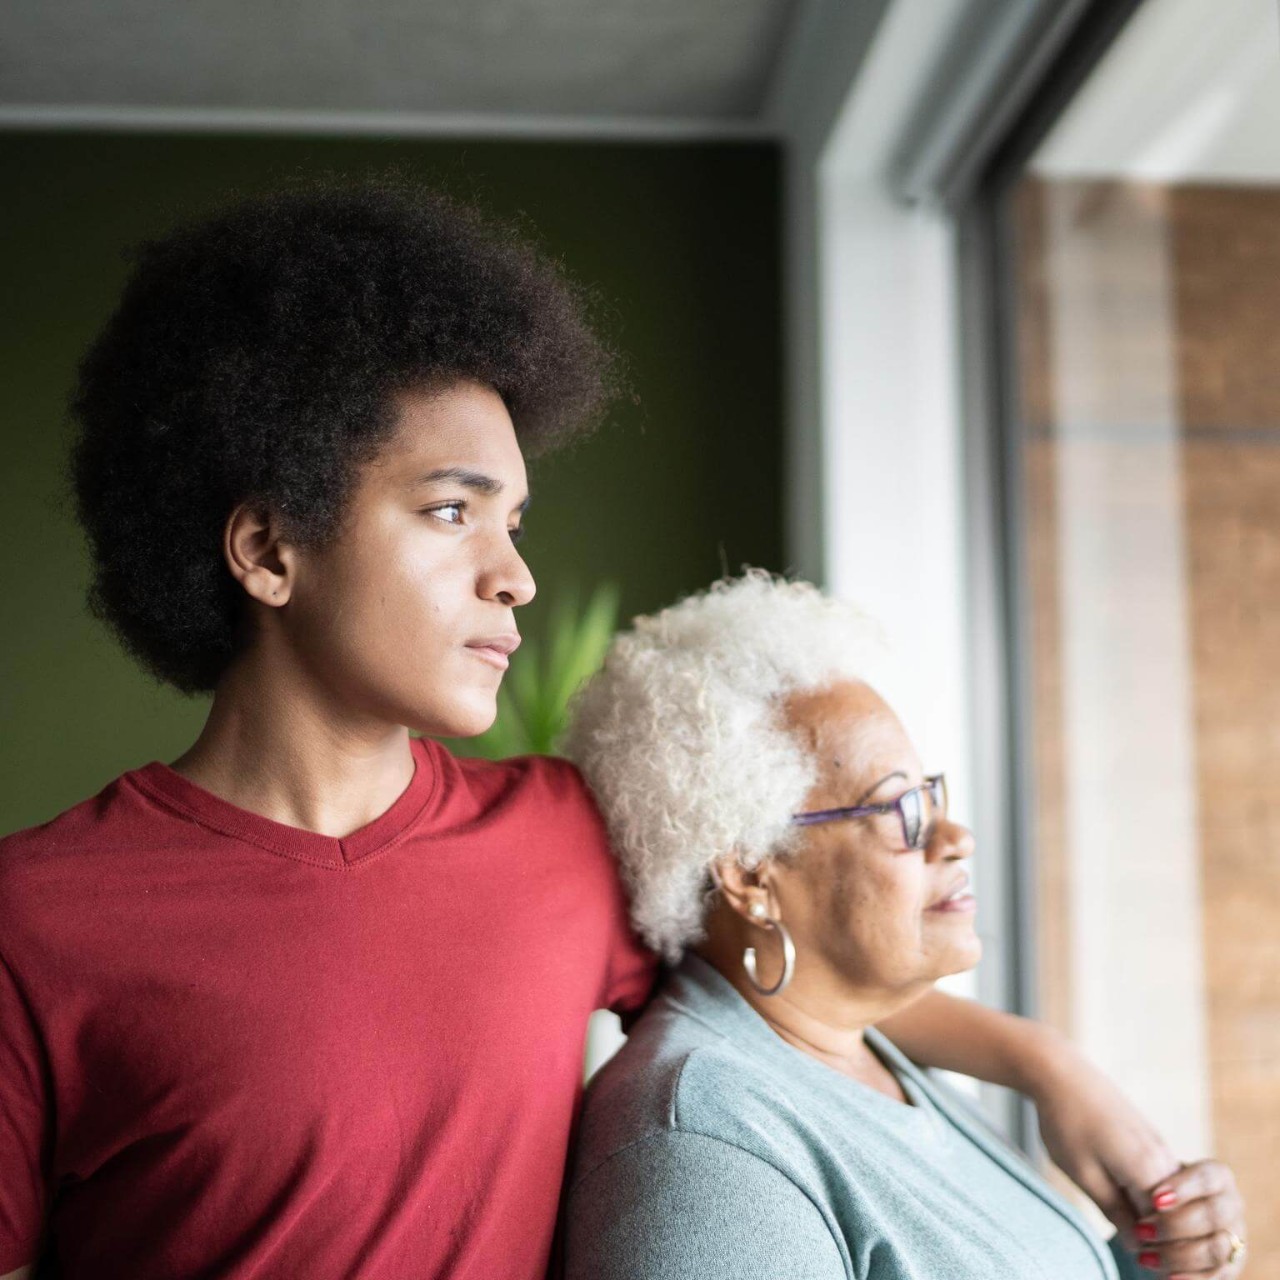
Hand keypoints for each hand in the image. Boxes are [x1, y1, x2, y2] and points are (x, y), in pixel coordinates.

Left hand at [1027, 1043, 1179, 1240]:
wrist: (1059, 1072)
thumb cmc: (1065, 1123)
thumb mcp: (1084, 1175)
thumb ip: (1115, 1212)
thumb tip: (1138, 1245)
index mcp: (1149, 1170)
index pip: (1166, 1228)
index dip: (1152, 1249)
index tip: (1137, 1261)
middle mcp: (1163, 1158)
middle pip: (1174, 1214)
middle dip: (1157, 1236)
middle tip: (1129, 1246)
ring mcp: (1158, 1146)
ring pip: (1168, 1196)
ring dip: (1150, 1214)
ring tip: (1119, 1217)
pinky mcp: (1148, 1138)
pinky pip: (1158, 1178)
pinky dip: (1145, 1194)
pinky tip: (1121, 1193)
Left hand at [1131, 1161, 1246, 1278]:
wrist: (1162, 1208)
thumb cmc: (1149, 1181)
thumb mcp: (1142, 1173)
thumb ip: (1142, 1185)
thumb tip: (1141, 1218)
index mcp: (1217, 1176)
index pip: (1208, 1178)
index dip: (1183, 1189)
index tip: (1154, 1200)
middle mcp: (1232, 1206)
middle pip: (1215, 1215)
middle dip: (1175, 1225)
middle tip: (1141, 1230)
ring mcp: (1236, 1238)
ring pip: (1217, 1249)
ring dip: (1179, 1255)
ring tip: (1145, 1256)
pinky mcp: (1231, 1265)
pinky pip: (1218, 1275)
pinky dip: (1192, 1278)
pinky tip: (1167, 1276)